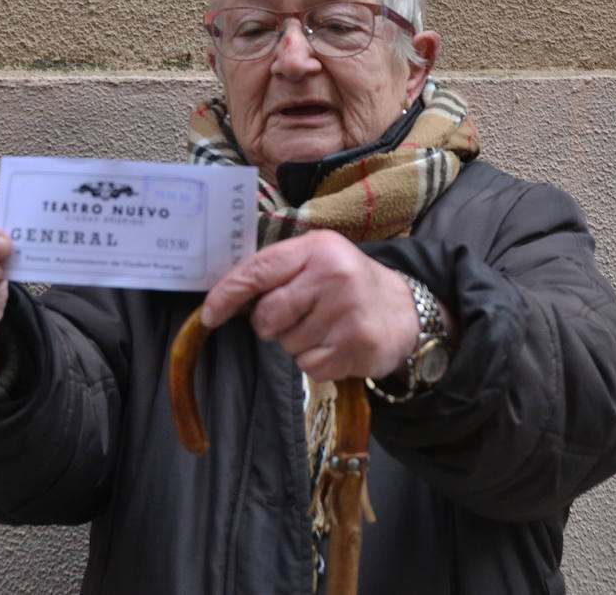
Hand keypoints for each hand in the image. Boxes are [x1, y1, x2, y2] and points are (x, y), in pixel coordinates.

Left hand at [201, 230, 419, 381]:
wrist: (406, 311)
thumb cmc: (349, 284)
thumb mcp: (319, 260)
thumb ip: (277, 271)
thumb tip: (225, 297)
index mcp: (318, 249)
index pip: (258, 270)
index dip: (227, 294)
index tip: (209, 313)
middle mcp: (333, 276)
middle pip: (268, 315)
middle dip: (271, 324)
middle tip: (297, 316)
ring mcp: (346, 313)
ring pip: (286, 344)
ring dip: (297, 342)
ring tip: (325, 327)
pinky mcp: (355, 347)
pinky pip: (308, 366)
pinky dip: (316, 361)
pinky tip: (336, 344)